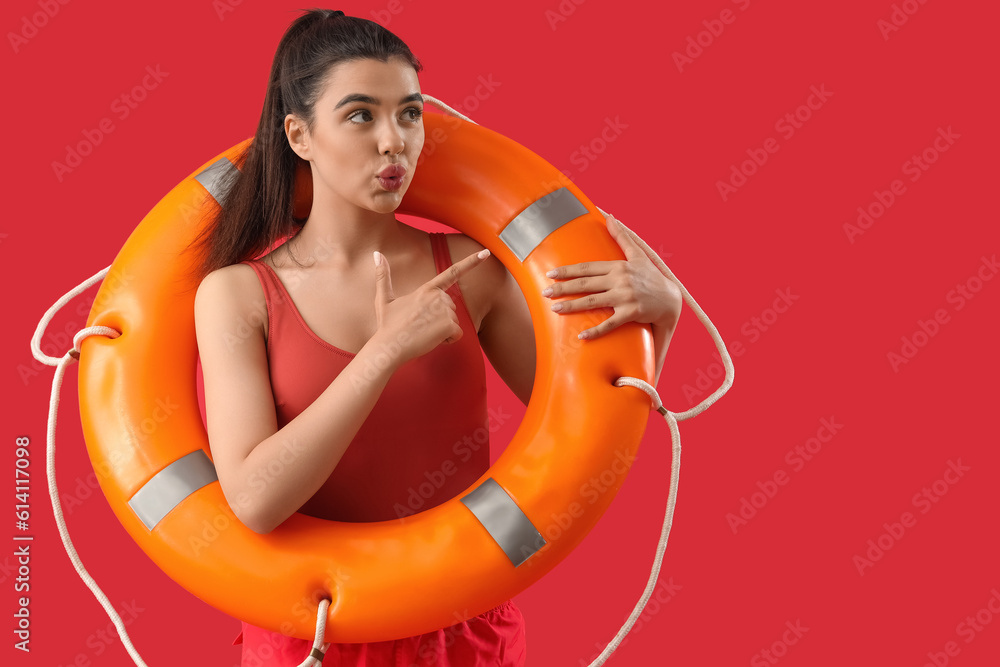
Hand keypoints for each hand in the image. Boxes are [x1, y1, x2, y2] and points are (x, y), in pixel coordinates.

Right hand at [371, 247, 490, 365]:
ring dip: (443, 331)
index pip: (452, 272)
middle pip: (451, 308)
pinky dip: (447, 340)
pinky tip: (431, 340)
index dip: (471, 262)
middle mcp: (438, 296)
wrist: (389, 346)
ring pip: (454, 322)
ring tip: (423, 333)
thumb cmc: (387, 325)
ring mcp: (444, 310)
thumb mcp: (383, 299)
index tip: (486, 253)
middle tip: (421, 326)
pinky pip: (457, 334)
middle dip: (441, 319)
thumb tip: (376, 253)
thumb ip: (383, 276)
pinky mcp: (449, 324)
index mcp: (426, 289)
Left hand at [542, 213, 681, 339]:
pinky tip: (582, 336)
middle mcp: (620, 280)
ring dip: (572, 306)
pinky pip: (610, 323)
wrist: (671, 301)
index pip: (588, 268)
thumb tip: (609, 216)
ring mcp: (625, 297)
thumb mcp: (638, 255)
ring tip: (555, 308)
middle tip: (545, 292)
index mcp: (618, 266)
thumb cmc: (651, 277)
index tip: (551, 273)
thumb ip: (621, 237)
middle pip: (585, 284)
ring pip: (593, 302)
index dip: (568, 270)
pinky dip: (596, 331)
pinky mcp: (631, 313)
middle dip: (563, 288)